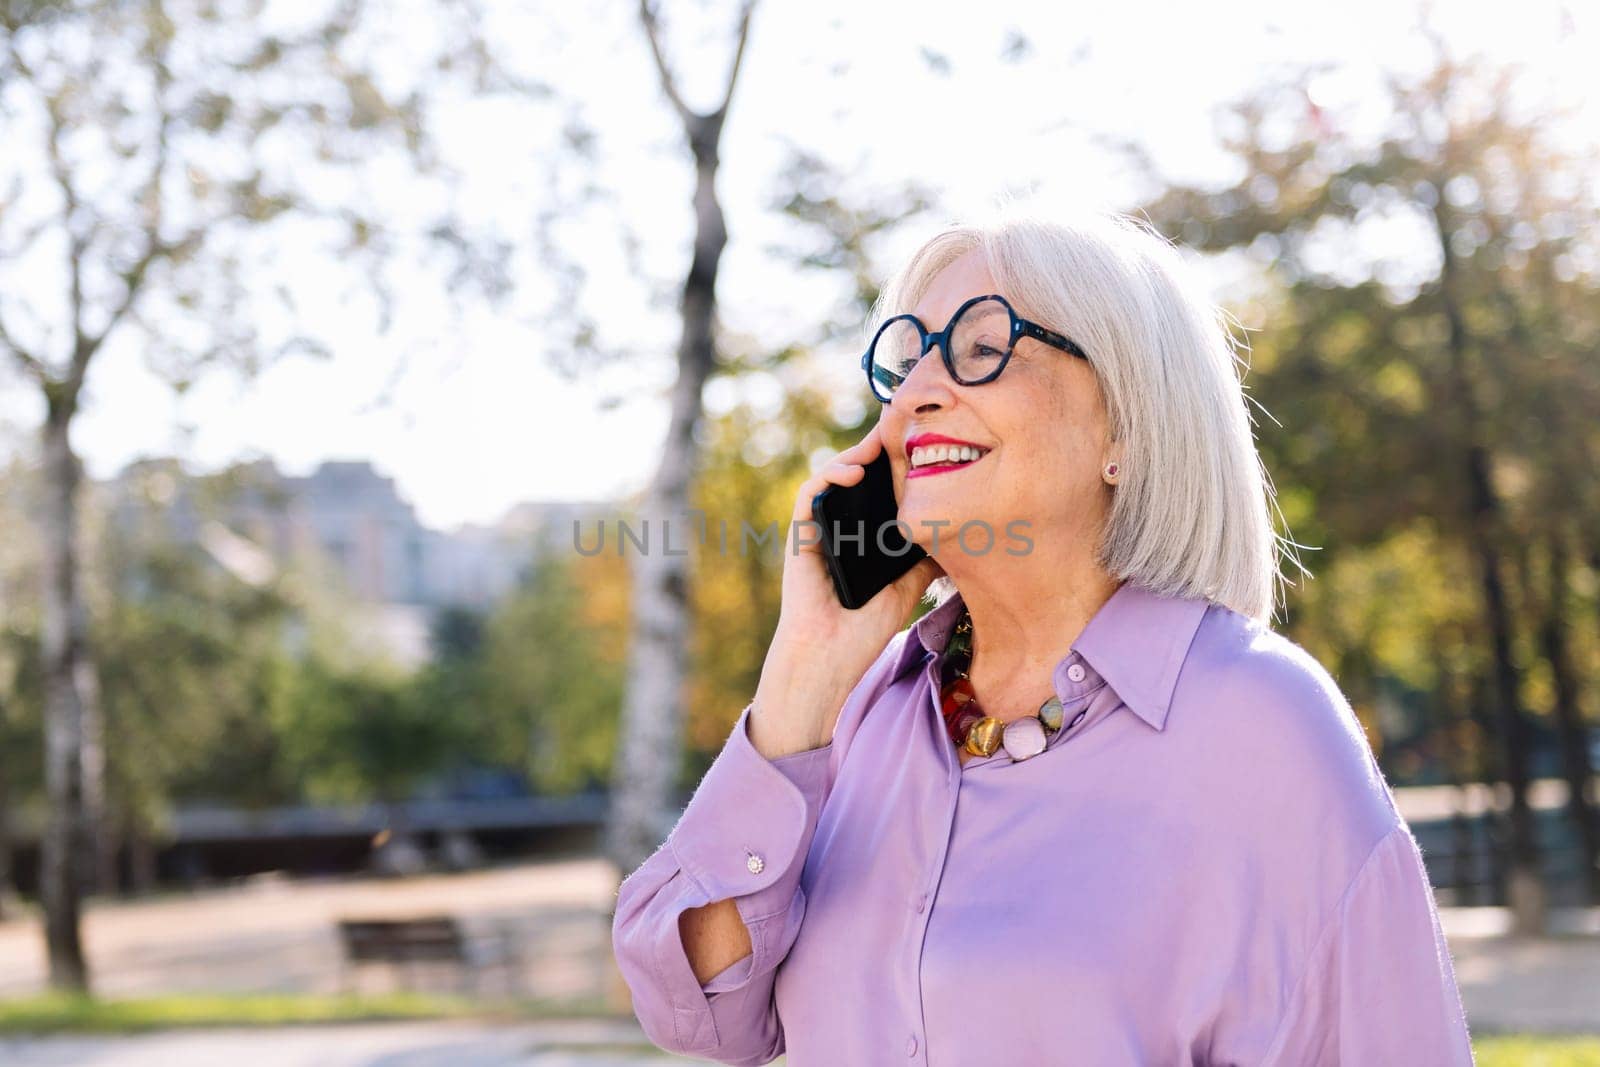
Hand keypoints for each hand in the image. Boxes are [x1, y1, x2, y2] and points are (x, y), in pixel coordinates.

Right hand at [749, 421, 945, 755]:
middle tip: (906, 425)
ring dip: (856, 453)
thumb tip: (964, 533)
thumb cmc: (864, 629)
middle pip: (858, 475)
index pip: (879, 488)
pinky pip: (810, 494)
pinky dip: (830, 475)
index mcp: (862, 536)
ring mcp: (818, 529)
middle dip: (880, 448)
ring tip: (882, 440)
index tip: (924, 441)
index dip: (898, 463)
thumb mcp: (908, 585)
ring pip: (833, 476)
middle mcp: (839, 527)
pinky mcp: (800, 535)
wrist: (830, 658)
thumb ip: (926, 558)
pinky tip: (855, 470)